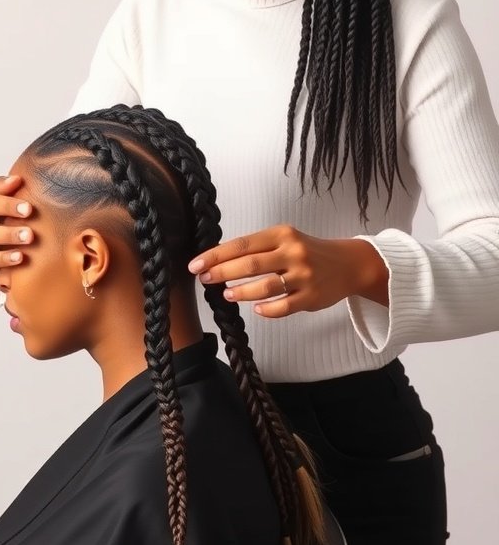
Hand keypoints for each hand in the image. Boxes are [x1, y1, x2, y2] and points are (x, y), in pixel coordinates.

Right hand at [0, 175, 32, 280]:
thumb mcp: (0, 201)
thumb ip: (8, 188)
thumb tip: (18, 179)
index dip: (5, 188)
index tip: (22, 187)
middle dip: (8, 207)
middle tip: (29, 210)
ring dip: (8, 234)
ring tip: (28, 236)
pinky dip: (3, 258)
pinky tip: (19, 257)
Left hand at [188, 225, 388, 317]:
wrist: (348, 263)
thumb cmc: (309, 251)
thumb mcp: (286, 239)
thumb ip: (259, 248)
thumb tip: (219, 260)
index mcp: (282, 234)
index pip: (242, 244)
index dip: (216, 255)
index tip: (196, 264)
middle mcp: (293, 252)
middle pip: (250, 264)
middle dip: (222, 272)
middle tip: (204, 279)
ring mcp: (303, 276)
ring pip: (265, 287)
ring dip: (241, 292)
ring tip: (227, 294)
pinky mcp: (312, 298)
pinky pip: (283, 307)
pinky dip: (266, 310)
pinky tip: (256, 309)